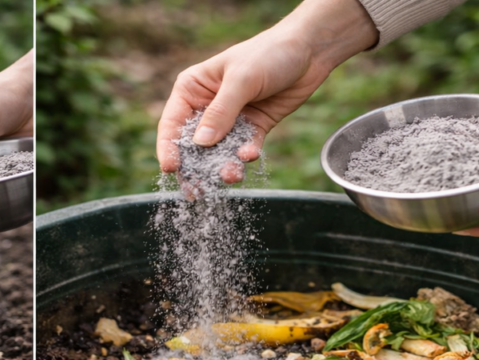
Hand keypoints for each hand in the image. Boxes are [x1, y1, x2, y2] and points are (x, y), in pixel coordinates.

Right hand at [157, 0, 377, 184]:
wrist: (310, 51)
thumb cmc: (269, 53)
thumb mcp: (241, 80)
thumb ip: (221, 113)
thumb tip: (200, 144)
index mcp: (192, 90)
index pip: (172, 124)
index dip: (168, 148)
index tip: (171, 169)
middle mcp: (206, 107)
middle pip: (193, 145)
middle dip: (195, 168)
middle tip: (197, 190)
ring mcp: (230, 120)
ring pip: (219, 152)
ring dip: (223, 166)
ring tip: (231, 176)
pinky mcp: (252, 128)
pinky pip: (243, 149)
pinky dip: (245, 156)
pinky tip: (251, 155)